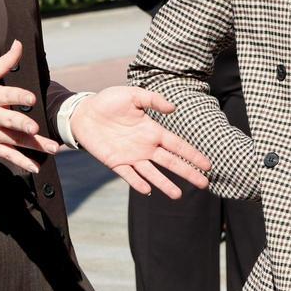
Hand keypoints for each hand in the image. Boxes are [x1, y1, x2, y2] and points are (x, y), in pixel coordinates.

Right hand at [0, 40, 60, 172]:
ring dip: (34, 146)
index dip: (19, 97)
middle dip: (23, 125)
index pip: (6, 95)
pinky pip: (8, 155)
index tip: (31, 99)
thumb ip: (4, 62)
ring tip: (51, 149)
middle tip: (35, 128)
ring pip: (14, 141)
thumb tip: (19, 45)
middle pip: (10, 121)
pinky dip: (21, 162)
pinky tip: (35, 167)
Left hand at [69, 86, 210, 197]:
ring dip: (164, 184)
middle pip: (170, 162)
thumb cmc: (108, 102)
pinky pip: (129, 175)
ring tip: (178, 195)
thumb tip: (173, 109)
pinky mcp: (115, 163)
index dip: (192, 155)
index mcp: (152, 131)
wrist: (83, 113)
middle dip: (187, 172)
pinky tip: (147, 191)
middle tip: (203, 184)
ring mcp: (131, 156)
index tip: (207, 165)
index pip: (177, 145)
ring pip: (152, 173)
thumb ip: (152, 100)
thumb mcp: (132, 95)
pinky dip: (138, 183)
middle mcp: (145, 146)